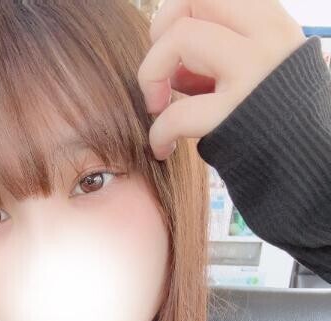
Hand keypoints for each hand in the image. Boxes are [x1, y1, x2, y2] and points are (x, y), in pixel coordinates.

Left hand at [136, 0, 307, 160]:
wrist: (307, 166)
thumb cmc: (273, 123)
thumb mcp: (257, 71)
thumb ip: (222, 55)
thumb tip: (174, 66)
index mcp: (270, 23)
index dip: (180, 14)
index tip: (174, 51)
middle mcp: (267, 37)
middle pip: (193, 0)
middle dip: (160, 34)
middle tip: (159, 76)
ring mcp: (253, 74)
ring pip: (180, 37)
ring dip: (151, 74)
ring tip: (157, 107)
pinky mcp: (235, 116)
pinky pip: (177, 111)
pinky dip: (158, 131)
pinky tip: (163, 147)